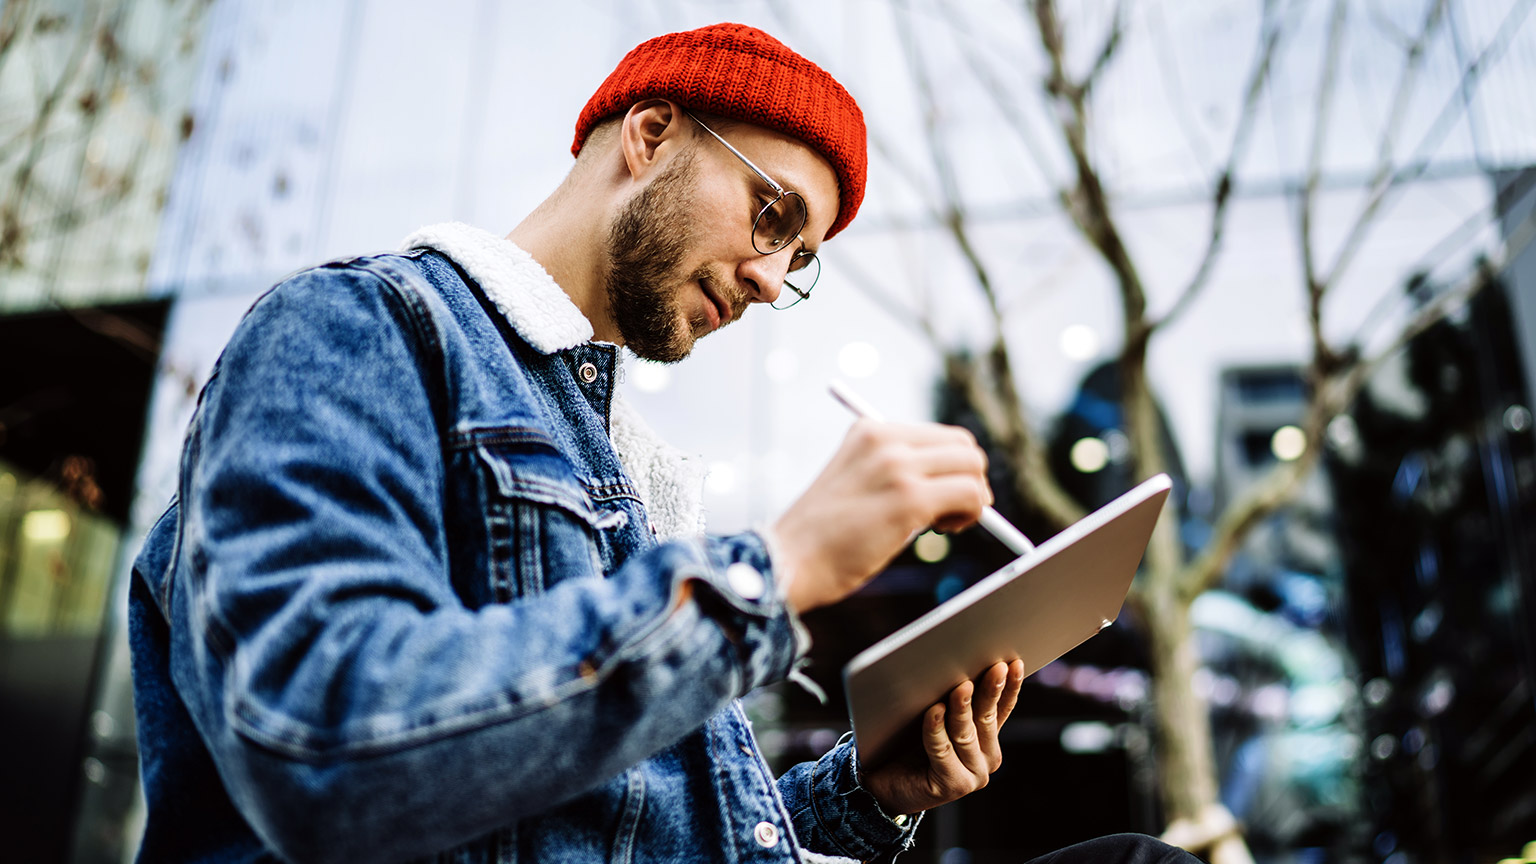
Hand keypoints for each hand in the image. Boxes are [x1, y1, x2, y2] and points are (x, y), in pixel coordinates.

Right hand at [772, 419, 990, 612]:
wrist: (789, 561)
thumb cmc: (822, 536)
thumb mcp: (855, 482)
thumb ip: (893, 470)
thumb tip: (952, 479)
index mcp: (869, 430)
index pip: (940, 435)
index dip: (950, 468)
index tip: (936, 497)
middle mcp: (884, 439)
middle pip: (962, 444)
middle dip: (968, 479)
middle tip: (949, 512)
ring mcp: (897, 466)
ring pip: (973, 467)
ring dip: (972, 499)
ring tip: (942, 524)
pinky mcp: (909, 498)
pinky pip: (972, 495)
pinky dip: (971, 515)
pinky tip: (942, 530)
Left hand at [860, 660, 1025, 816]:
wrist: (887, 784)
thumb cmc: (909, 746)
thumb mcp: (939, 720)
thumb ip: (953, 703)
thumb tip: (959, 667)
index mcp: (988, 740)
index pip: (1002, 709)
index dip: (1010, 686)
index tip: (1014, 663)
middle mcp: (986, 759)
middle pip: (986, 718)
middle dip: (990, 691)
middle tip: (994, 668)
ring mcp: (973, 775)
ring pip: (965, 734)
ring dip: (962, 708)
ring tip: (961, 687)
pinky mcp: (953, 785)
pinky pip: (942, 749)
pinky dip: (936, 728)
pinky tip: (934, 711)